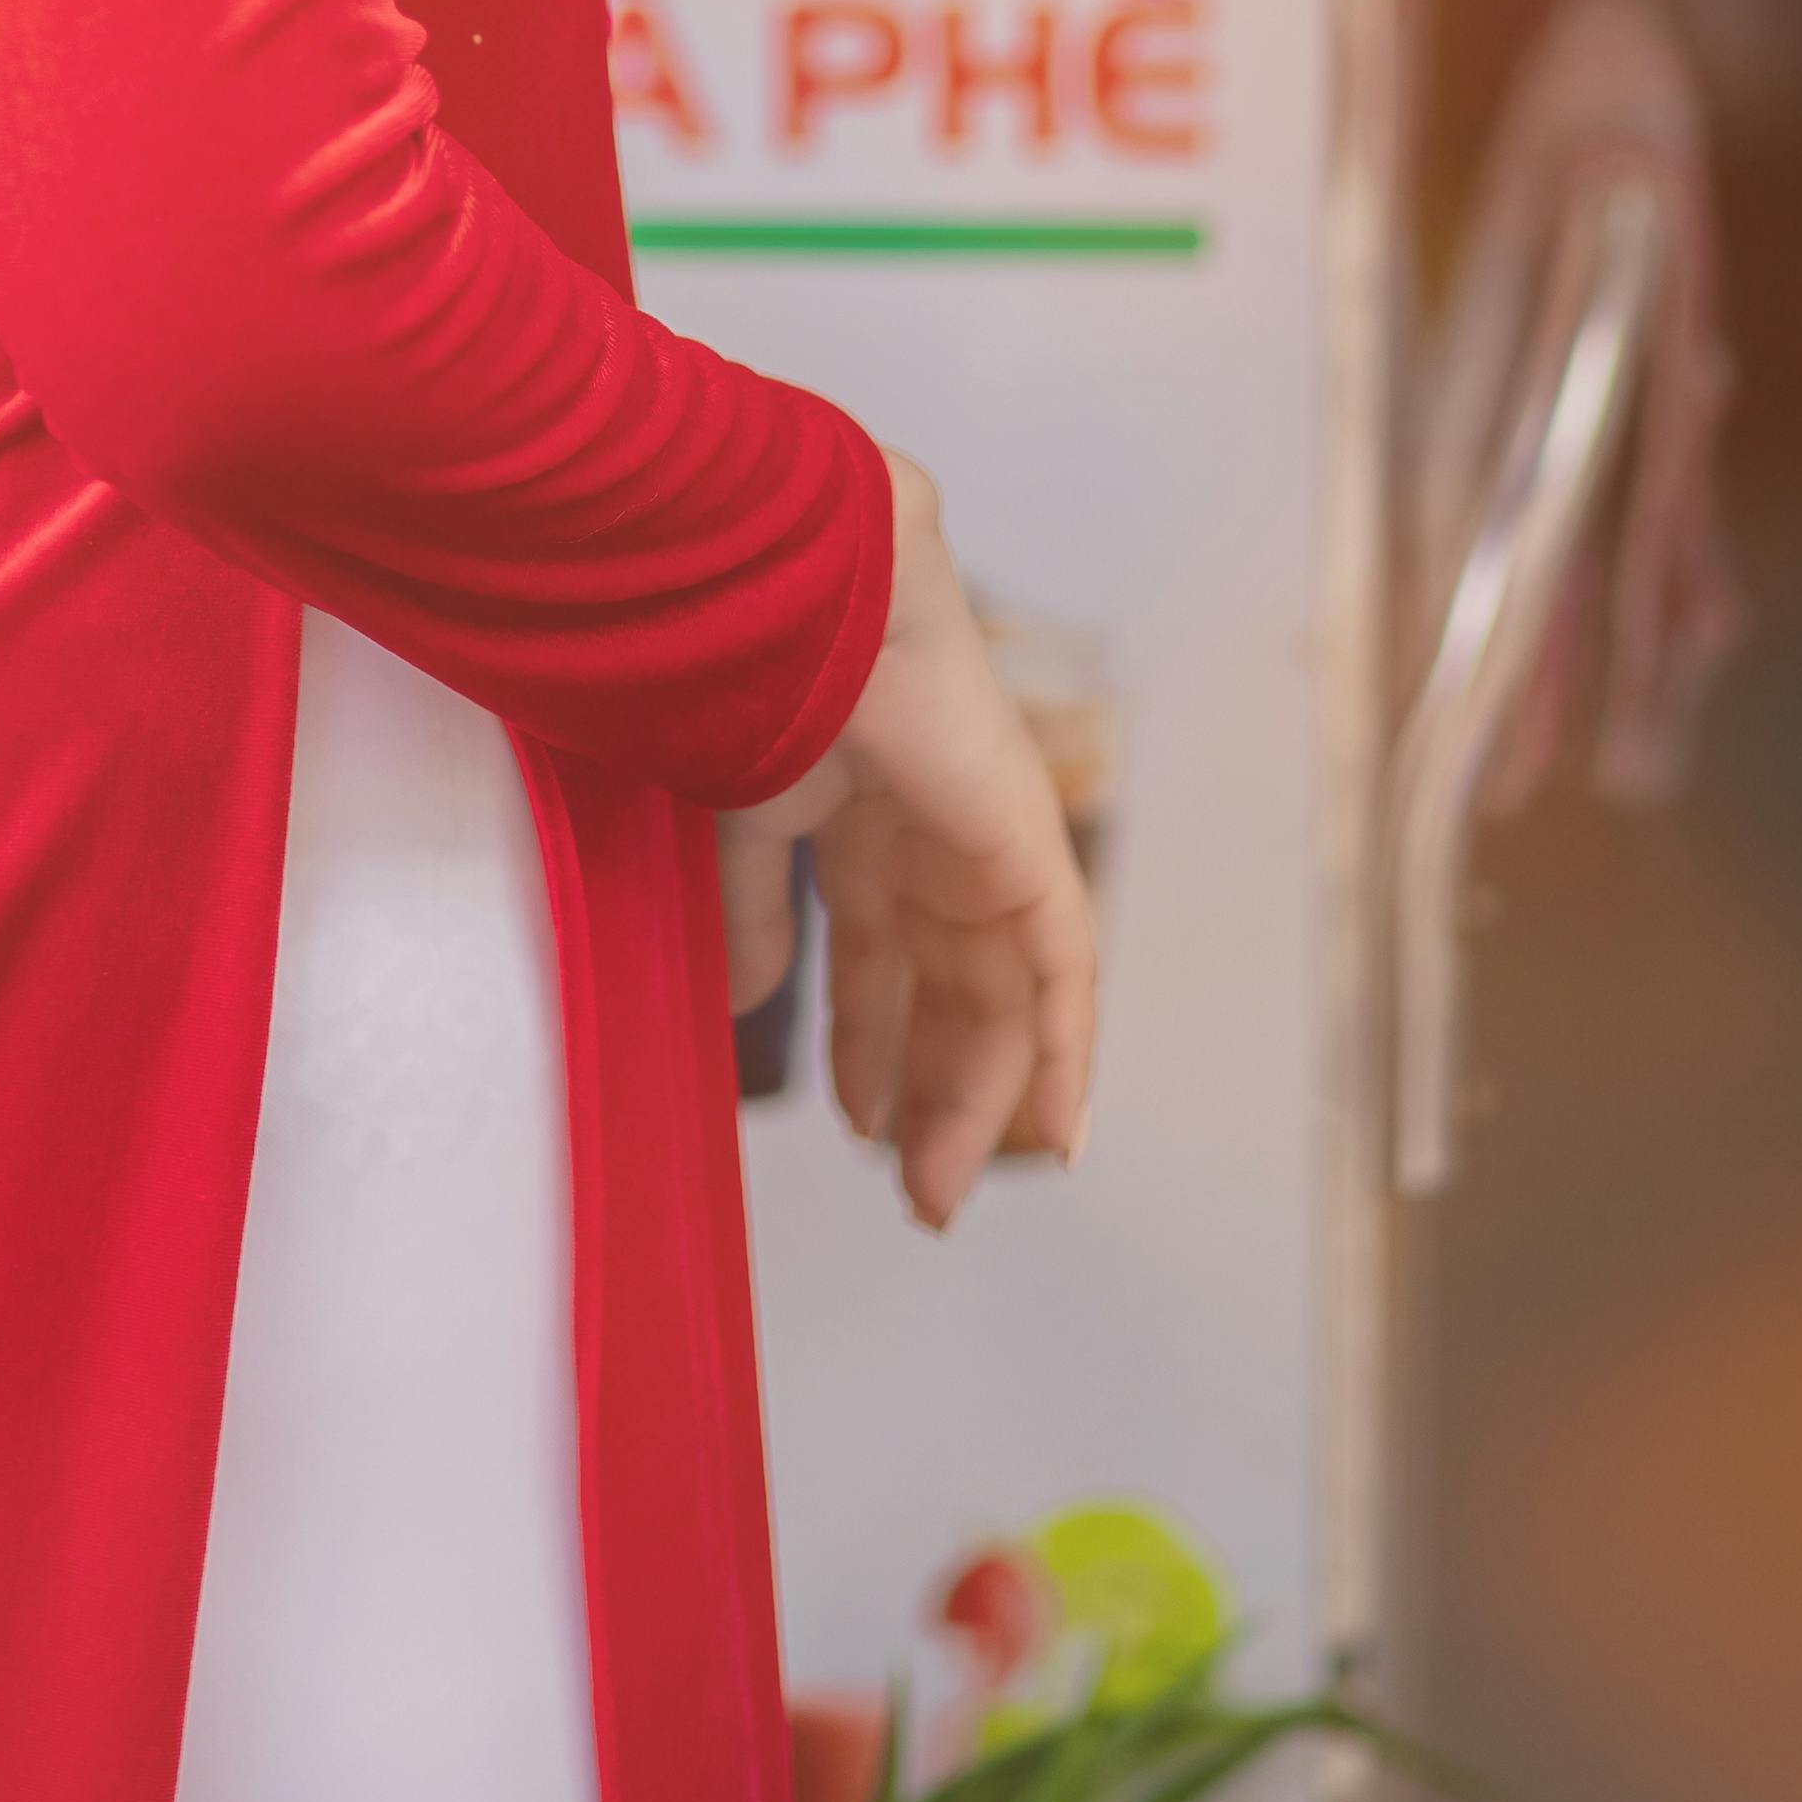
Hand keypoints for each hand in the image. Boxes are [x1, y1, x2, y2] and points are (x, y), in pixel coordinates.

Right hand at [717, 453, 1096, 1229]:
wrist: (802, 612)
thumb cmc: (749, 688)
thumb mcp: (738, 827)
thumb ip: (753, 917)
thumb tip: (745, 1004)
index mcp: (859, 813)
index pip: (879, 950)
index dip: (867, 1039)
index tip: (858, 1123)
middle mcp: (932, 834)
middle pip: (943, 987)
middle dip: (925, 1087)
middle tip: (910, 1189)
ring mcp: (985, 842)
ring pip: (998, 996)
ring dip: (977, 1096)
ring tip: (942, 1189)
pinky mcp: (1029, 851)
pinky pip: (1063, 970)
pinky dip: (1063, 1052)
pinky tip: (1054, 1133)